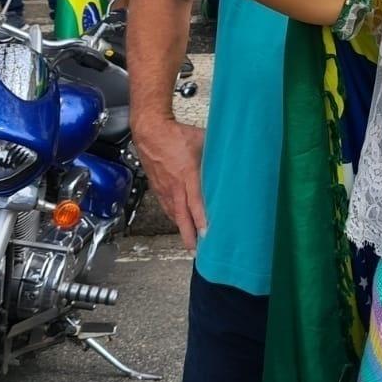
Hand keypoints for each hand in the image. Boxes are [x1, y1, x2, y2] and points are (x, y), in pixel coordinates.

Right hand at [132, 115, 206, 250]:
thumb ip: (215, 152)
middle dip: (189, 234)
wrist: (150, 131)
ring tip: (190, 242)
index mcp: (187, 173)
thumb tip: (232, 155)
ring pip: (173, 213)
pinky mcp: (157, 187)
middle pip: (181, 215)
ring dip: (182, 228)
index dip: (200, 218)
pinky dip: (173, 217)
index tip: (206, 232)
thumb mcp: (201, 140)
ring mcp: (164, 188)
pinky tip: (179, 222)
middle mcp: (174, 185)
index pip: (194, 200)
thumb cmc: (176, 134)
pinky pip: (166, 206)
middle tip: (196, 250)